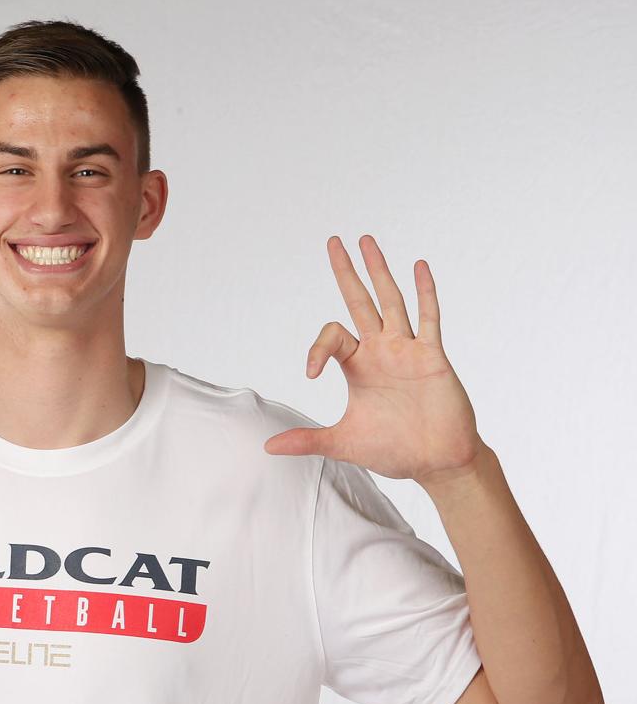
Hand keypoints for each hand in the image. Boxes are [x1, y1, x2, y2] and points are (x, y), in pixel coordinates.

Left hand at [262, 234, 486, 486]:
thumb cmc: (394, 450)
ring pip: (391, 301)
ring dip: (379, 271)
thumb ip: (307, 440)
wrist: (436, 462)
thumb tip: (268, 447)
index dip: (316, 348)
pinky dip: (425, 293)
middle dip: (347, 273)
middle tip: (333, 242)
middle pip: (359, 301)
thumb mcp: (342, 443)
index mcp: (358, 366)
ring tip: (366, 241)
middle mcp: (381, 351)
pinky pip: (429, 319)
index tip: (309, 372)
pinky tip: (419, 266)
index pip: (331, 337)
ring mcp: (408, 350)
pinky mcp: (433, 357)